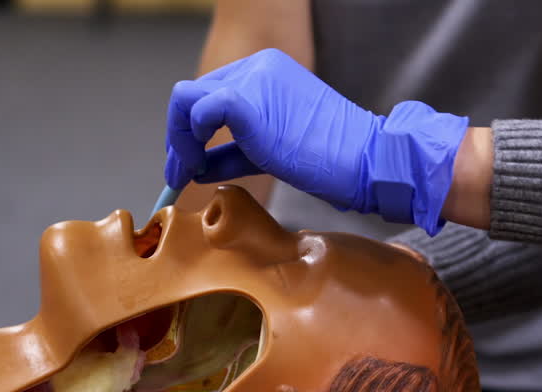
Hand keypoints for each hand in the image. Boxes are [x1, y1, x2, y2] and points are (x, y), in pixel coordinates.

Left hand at [164, 48, 468, 234]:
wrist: (364, 160)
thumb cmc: (329, 161)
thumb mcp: (269, 152)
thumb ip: (232, 153)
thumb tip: (194, 166)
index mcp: (266, 71)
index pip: (210, 93)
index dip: (190, 131)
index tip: (186, 166)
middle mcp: (257, 66)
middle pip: (193, 94)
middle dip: (178, 137)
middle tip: (177, 175)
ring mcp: (254, 79)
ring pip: (187, 99)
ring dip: (178, 140)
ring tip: (184, 174)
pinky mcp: (249, 102)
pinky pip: (200, 111)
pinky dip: (189, 141)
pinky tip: (196, 167)